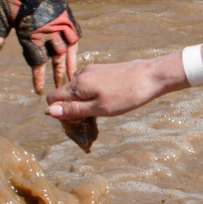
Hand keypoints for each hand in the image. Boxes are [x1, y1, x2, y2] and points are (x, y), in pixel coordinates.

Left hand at [0, 0, 80, 93]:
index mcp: (31, 32)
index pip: (36, 61)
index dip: (38, 77)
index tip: (39, 90)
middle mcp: (48, 29)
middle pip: (55, 58)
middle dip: (58, 73)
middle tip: (62, 86)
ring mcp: (59, 20)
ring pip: (68, 47)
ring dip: (70, 62)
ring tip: (73, 74)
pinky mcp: (65, 12)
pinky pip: (74, 31)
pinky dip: (75, 43)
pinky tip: (75, 50)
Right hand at [44, 56, 175, 124]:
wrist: (153, 76)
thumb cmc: (127, 94)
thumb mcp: (100, 108)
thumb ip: (74, 109)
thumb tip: (49, 112)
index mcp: (78, 83)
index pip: (53, 98)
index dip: (59, 114)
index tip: (75, 124)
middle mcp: (82, 75)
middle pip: (66, 96)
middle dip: (73, 113)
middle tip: (89, 130)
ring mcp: (93, 72)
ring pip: (79, 93)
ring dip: (84, 108)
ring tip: (100, 121)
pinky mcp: (104, 72)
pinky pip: (90, 88)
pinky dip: (93, 100)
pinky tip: (107, 108)